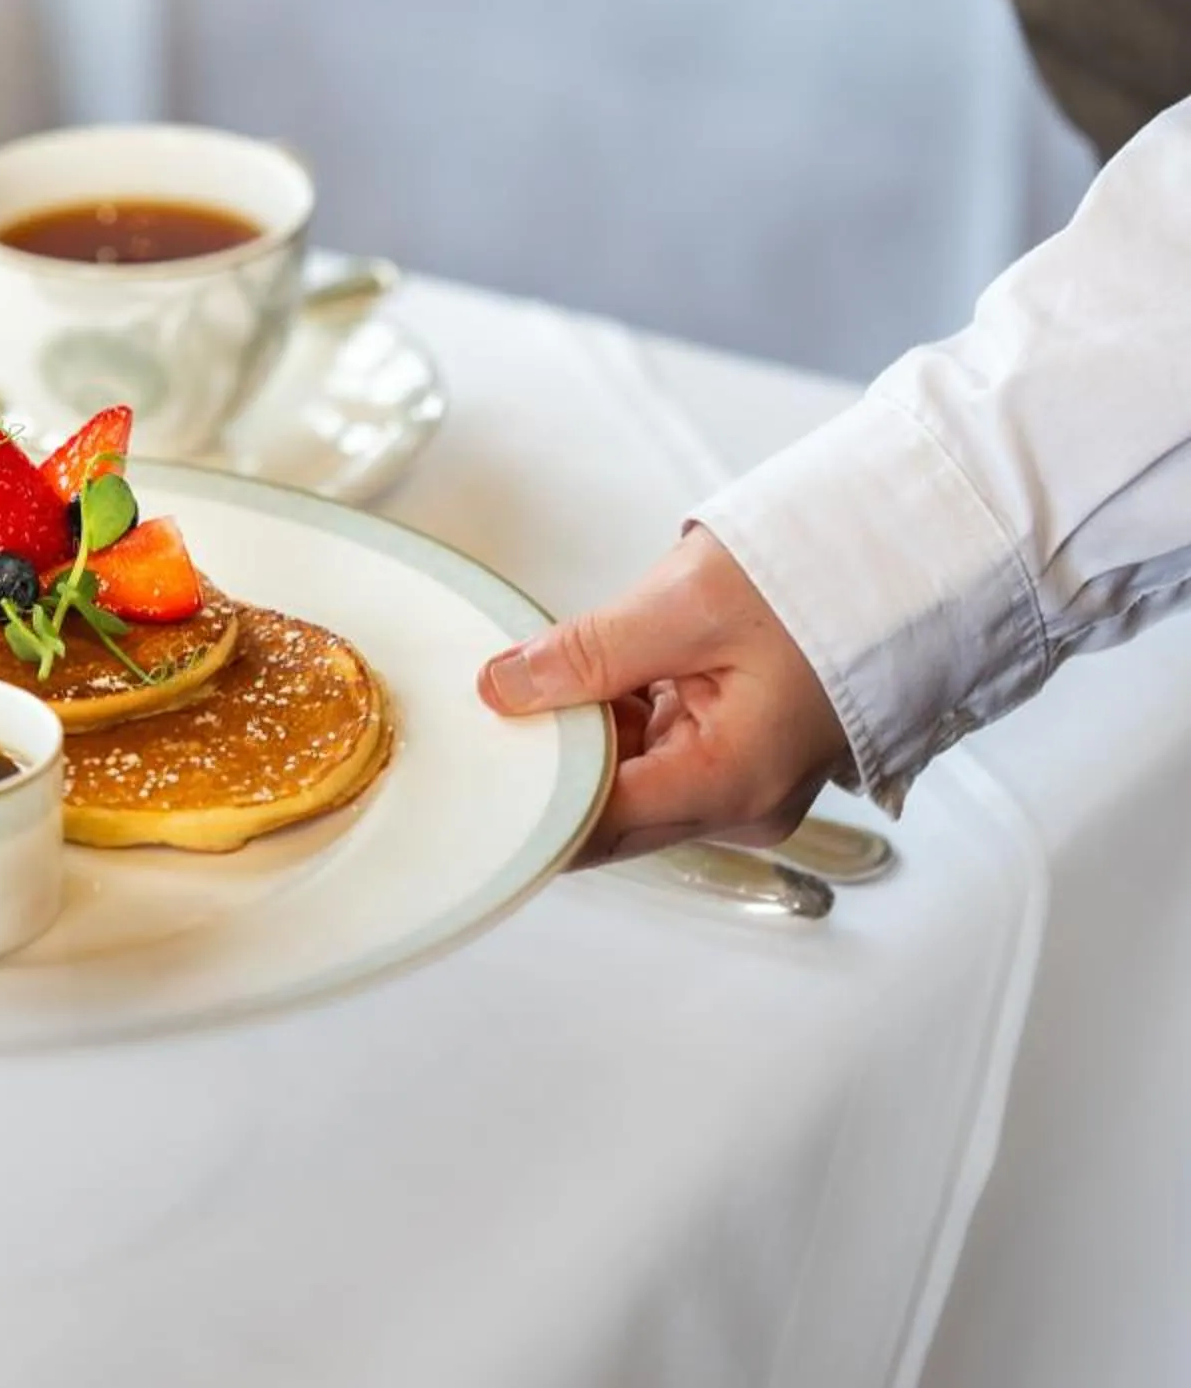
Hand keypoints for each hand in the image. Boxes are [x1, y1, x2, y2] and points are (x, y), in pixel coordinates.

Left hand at [478, 527, 851, 862]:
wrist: (910, 562)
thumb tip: (504, 687)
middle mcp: (740, 806)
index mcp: (731, 783)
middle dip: (552, 756)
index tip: (477, 758)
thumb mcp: (688, 602)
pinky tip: (608, 669)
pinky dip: (624, 717)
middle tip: (496, 698)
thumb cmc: (827, 579)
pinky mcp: (742, 757)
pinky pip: (659, 754)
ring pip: (628, 781)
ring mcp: (745, 786)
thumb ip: (587, 652)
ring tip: (563, 665)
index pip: (595, 825)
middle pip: (608, 810)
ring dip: (589, 729)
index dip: (528, 795)